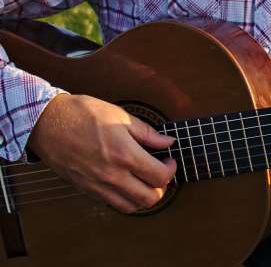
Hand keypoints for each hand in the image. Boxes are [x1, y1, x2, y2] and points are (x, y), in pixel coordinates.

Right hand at [27, 93, 176, 212]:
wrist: (49, 123)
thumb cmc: (84, 114)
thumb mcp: (121, 116)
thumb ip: (147, 133)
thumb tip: (167, 141)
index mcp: (124, 155)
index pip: (159, 177)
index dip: (171, 170)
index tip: (170, 160)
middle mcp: (112, 176)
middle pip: (149, 198)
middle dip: (162, 187)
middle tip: (161, 171)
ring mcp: (98, 186)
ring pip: (131, 206)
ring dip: (145, 196)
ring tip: (146, 179)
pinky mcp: (86, 190)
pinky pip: (113, 204)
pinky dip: (126, 199)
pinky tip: (128, 182)